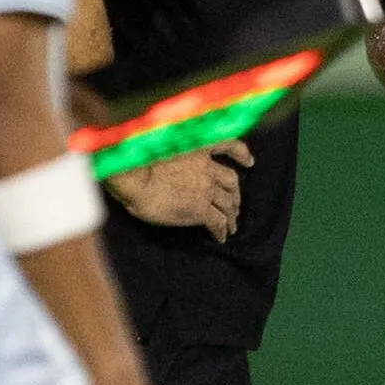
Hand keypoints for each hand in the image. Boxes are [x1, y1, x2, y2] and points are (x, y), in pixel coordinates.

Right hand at [104, 141, 251, 240]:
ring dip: (231, 216)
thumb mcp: (159, 147)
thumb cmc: (136, 162)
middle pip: (232, 182)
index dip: (242, 155)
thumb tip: (172, 166)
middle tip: (233, 206)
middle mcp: (207, 167)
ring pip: (228, 204)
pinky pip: (218, 222)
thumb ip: (174, 155)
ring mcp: (206, 189)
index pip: (229, 146)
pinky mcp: (201, 210)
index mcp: (198, 147)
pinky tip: (220, 238)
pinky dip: (222, 230)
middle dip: (235, 195)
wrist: (135, 178)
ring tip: (231, 226)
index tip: (249, 162)